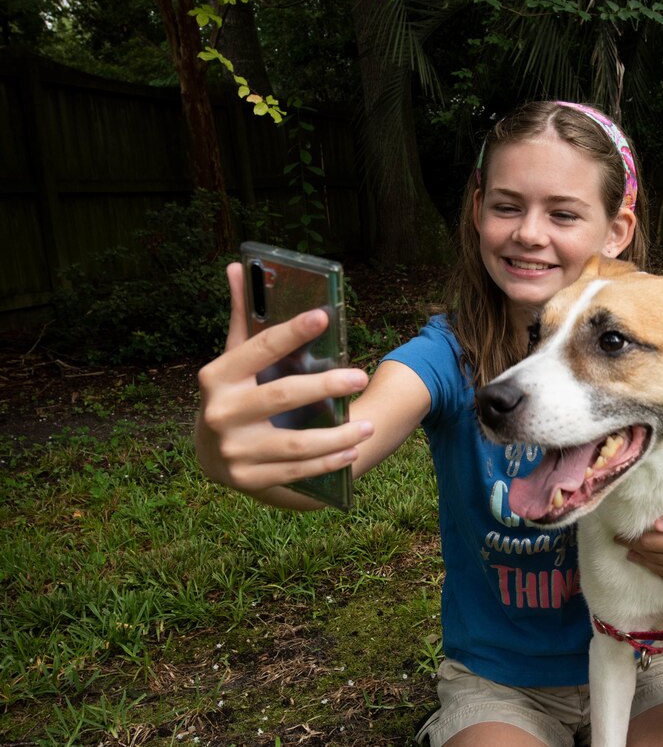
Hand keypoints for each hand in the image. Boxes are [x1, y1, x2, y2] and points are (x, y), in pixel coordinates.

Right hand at [195, 263, 373, 497]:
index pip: (258, 348)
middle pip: (282, 395)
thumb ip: (243, 318)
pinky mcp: (248, 479)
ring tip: (367, 426)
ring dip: (338, 435)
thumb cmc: (233, 395)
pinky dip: (328, 462)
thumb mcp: (234, 360)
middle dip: (326, 385)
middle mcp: (221, 413)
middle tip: (361, 376)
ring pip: (296, 442)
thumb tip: (237, 266)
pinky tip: (352, 451)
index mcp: (217, 376)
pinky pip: (297, 470)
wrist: (211, 455)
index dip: (291, 331)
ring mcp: (234, 450)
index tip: (323, 315)